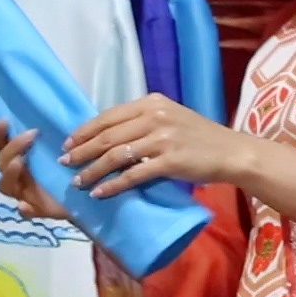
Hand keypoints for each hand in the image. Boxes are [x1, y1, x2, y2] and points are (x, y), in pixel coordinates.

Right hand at [0, 120, 70, 220]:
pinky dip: (24, 208)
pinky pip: (24, 210)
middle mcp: (17, 173)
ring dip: (10, 173)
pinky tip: (26, 204)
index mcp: (19, 155)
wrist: (88, 191)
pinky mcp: (36, 209)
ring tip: (21, 163)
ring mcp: (23, 192)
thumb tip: (50, 115)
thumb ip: (56, 132)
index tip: (6, 121)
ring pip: (5, 185)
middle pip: (0, 161)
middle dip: (11, 147)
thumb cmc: (70, 163)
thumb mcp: (64, 144)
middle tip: (31, 137)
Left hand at [60, 94, 247, 198]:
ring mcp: (162, 139)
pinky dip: (113, 185)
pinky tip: (100, 193)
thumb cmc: (199, 137)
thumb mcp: (170, 117)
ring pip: (115, 156)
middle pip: (107, 136)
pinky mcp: (169, 161)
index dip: (84, 130)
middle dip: (81, 151)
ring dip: (92, 170)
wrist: (231, 151)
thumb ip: (142, 121)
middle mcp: (154, 117)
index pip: (108, 116)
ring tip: (78, 182)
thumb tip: (108, 135)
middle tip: (64, 163)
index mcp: (151, 103)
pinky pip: (132, 175)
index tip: (67, 142)